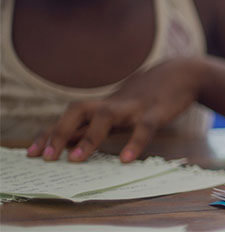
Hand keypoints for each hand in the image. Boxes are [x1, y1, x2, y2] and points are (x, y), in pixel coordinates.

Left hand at [27, 57, 207, 162]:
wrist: (182, 74)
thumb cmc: (149, 96)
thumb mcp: (120, 110)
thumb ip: (97, 125)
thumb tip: (69, 144)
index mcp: (104, 106)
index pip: (69, 119)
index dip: (49, 134)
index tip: (31, 152)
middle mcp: (113, 105)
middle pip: (78, 111)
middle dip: (59, 131)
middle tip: (47, 157)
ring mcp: (134, 107)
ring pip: (106, 117)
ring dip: (89, 138)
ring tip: (76, 159)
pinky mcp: (157, 112)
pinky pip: (144, 128)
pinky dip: (135, 143)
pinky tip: (126, 159)